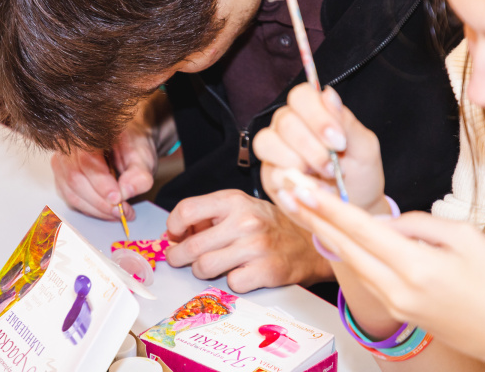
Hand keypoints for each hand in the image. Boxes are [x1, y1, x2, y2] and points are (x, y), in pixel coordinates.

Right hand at [51, 120, 156, 220]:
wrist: (126, 143)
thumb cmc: (131, 145)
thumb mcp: (143, 156)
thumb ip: (138, 173)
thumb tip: (125, 192)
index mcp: (88, 134)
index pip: (87, 161)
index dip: (101, 183)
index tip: (117, 199)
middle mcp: (69, 147)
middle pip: (75, 179)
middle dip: (100, 202)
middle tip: (121, 211)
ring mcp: (62, 163)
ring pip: (71, 193)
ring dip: (95, 209)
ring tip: (118, 213)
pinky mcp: (63, 179)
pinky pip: (71, 200)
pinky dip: (90, 210)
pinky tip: (107, 211)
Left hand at [164, 189, 334, 292]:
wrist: (310, 243)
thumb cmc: (270, 225)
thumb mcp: (241, 208)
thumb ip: (210, 215)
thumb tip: (175, 233)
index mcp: (234, 200)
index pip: (187, 210)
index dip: (173, 225)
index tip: (173, 234)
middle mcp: (245, 221)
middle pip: (193, 245)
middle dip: (178, 256)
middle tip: (178, 258)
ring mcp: (256, 247)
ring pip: (205, 267)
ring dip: (201, 270)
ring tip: (208, 266)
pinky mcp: (266, 271)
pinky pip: (230, 283)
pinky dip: (230, 281)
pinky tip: (239, 272)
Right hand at [253, 83, 386, 213]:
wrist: (356, 207)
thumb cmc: (360, 173)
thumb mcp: (364, 147)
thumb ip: (346, 122)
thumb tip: (328, 95)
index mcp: (311, 112)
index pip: (301, 96)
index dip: (317, 116)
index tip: (339, 142)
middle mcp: (288, 126)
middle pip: (285, 121)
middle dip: (313, 148)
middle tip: (334, 167)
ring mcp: (275, 150)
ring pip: (268, 143)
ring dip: (299, 164)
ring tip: (323, 178)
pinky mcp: (269, 176)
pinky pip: (270, 173)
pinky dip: (295, 184)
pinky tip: (315, 190)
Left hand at [282, 186, 484, 370]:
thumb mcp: (466, 237)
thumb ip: (419, 224)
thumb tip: (388, 224)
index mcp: (416, 266)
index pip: (360, 229)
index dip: (327, 205)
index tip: (302, 186)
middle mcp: (397, 287)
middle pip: (343, 246)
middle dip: (311, 215)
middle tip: (285, 188)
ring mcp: (394, 303)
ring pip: (350, 261)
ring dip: (323, 232)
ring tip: (300, 206)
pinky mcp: (397, 310)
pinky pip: (365, 274)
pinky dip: (346, 252)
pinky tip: (334, 233)